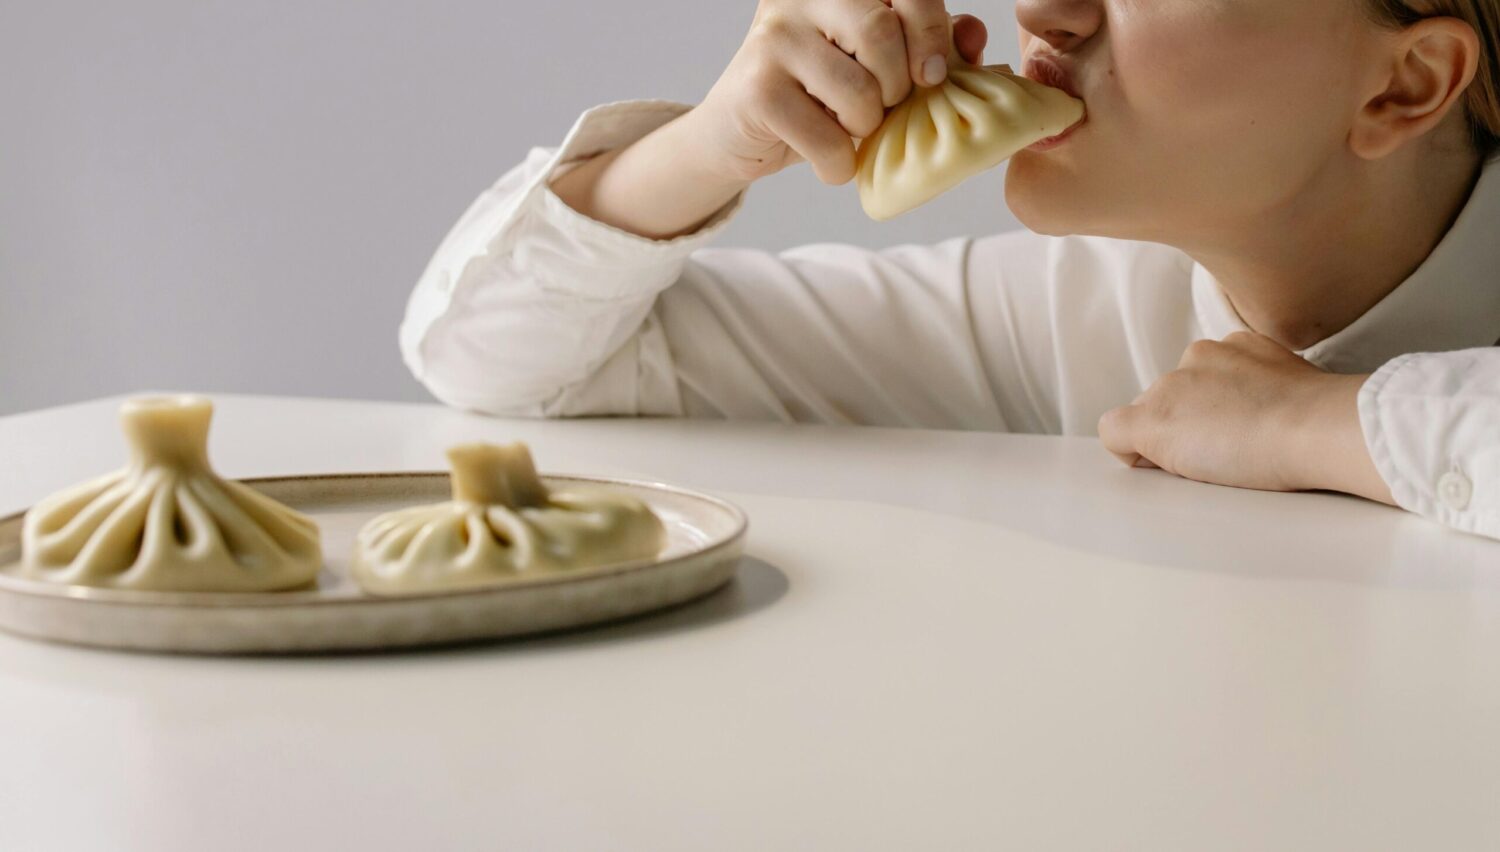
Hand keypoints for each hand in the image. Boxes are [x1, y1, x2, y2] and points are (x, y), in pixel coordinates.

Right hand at [689, 0, 989, 185]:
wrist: (737, 134)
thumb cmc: (818, 96)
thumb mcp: (877, 65)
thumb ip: (927, 44)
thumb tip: (973, 35)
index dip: (931, 30)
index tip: (933, 75)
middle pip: (880, 32)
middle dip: (896, 86)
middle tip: (882, 107)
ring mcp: (773, 39)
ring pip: (859, 93)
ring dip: (865, 130)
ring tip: (846, 129)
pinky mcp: (758, 89)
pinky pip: (829, 139)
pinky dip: (838, 164)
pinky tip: (826, 158)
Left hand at [1097, 331, 1394, 502]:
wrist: (1315, 426)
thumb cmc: (1318, 419)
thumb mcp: (1292, 386)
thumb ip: (1261, 388)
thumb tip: (1247, 414)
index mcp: (1233, 346)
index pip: (1201, 379)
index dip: (1209, 412)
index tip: (1236, 430)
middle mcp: (1196, 357)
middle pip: (1171, 398)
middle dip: (1187, 426)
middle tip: (1228, 451)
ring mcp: (1170, 387)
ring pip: (1150, 416)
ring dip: (1170, 440)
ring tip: (1216, 460)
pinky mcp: (1150, 420)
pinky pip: (1115, 432)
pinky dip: (1130, 453)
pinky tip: (1158, 466)